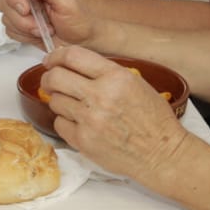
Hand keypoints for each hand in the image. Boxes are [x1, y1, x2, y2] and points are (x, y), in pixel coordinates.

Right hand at [1, 0, 95, 49]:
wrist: (84, 39)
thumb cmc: (80, 18)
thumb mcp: (67, 1)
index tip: (26, 10)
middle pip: (6, 2)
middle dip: (22, 19)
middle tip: (42, 26)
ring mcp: (24, 11)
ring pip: (7, 18)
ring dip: (25, 29)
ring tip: (45, 30)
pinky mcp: (21, 26)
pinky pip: (10, 31)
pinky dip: (24, 37)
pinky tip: (39, 35)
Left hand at [39, 45, 187, 186]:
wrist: (161, 153)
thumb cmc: (153, 119)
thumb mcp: (136, 83)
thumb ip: (106, 72)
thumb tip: (73, 65)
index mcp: (116, 77)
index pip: (72, 56)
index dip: (55, 56)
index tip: (50, 60)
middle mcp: (101, 96)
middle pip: (56, 77)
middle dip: (48, 78)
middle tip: (50, 82)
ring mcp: (90, 120)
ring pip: (55, 101)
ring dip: (60, 101)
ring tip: (74, 106)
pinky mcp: (83, 141)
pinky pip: (59, 124)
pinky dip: (65, 122)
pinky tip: (79, 123)